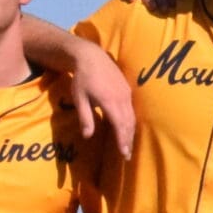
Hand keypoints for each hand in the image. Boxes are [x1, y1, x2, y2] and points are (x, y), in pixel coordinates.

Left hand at [67, 39, 135, 158]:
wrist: (91, 57)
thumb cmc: (82, 78)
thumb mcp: (80, 98)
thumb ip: (85, 117)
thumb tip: (87, 136)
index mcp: (110, 102)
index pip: (119, 125)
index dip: (122, 140)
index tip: (124, 153)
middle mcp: (122, 99)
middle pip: (128, 123)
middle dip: (128, 140)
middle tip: (127, 155)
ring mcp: (126, 94)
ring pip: (132, 117)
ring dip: (130, 132)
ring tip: (128, 144)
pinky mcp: (127, 90)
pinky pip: (132, 109)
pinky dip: (130, 121)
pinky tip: (127, 127)